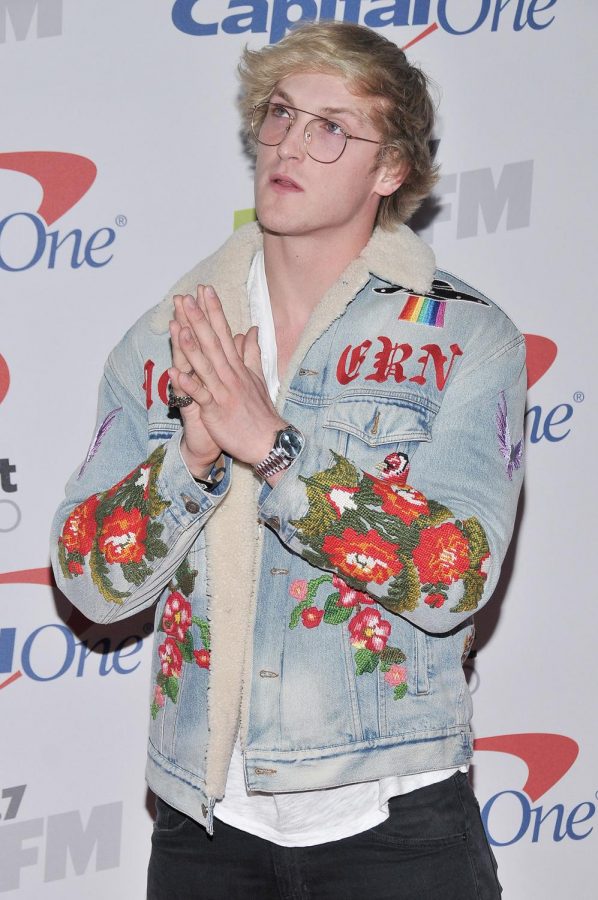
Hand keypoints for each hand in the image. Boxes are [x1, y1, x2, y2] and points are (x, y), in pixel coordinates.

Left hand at [169, 285, 285, 464]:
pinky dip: (187, 385)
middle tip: (186, 298)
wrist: (268, 441)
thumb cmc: (261, 412)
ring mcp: (223, 392)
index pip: (224, 332)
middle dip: (199, 320)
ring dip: (192, 347)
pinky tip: (174, 372)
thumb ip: (251, 352)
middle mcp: (230, 374)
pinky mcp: (216, 410)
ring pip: (205, 366)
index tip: (204, 290)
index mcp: (237, 366)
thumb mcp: (257, 378)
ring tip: (179, 327)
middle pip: (212, 342)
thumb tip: (251, 330)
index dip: (213, 310)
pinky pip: (200, 396)